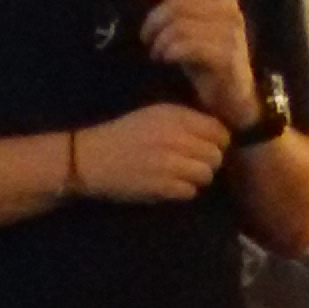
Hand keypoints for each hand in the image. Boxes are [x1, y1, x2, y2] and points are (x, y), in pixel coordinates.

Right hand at [75, 103, 231, 202]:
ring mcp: (171, 163)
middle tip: (193, 164)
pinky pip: (190, 192)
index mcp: (175, 116)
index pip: (219, 131)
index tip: (206, 147)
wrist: (89, 158)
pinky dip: (183, 191)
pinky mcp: (163, 187)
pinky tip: (168, 185)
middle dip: (208, 161)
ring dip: (197, 178)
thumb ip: (185, 121)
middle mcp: (177, 137)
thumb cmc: (122, 134)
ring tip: (180, 176)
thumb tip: (218, 134)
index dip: (217, 141)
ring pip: (206, 175)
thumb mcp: (154, 115)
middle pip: (216, 155)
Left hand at [136, 0, 257, 125]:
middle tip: (146, 38)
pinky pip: (186, 46)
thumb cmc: (207, 57)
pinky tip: (166, 59)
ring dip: (160, 40)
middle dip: (154, 20)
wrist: (233, 95)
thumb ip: (179, 5)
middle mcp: (230, 11)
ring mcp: (230, 34)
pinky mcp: (225, 57)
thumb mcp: (193, 26)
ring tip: (157, 52)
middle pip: (179, 2)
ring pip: (179, 25)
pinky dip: (169, 52)